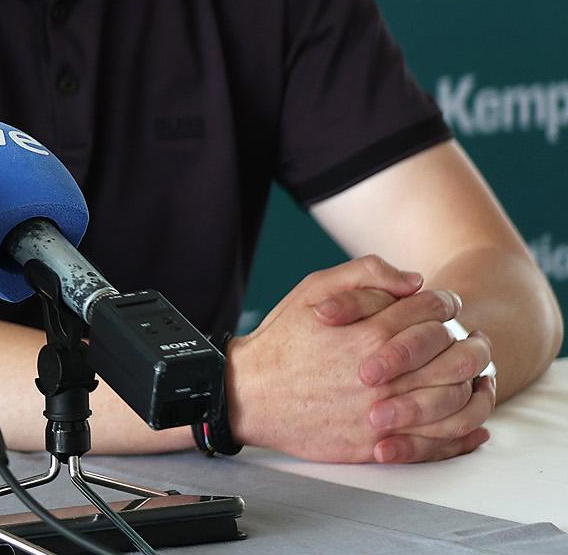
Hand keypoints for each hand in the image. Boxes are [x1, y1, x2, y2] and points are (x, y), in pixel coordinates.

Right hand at [229, 255, 491, 463]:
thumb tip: (415, 281)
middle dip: (465, 342)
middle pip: (452, 356)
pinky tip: (470, 421)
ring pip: (453, 399)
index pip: (432, 313)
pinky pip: (437, 441)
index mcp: (370, 334)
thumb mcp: (312, 289)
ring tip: (468, 375)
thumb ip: (365, 274)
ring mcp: (383, 413)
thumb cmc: (281, 341)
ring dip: (469, 384)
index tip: (445, 306)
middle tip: (466, 339)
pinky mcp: (378, 444)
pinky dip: (463, 432)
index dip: (445, 304)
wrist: (248, 395)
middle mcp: (383, 376)